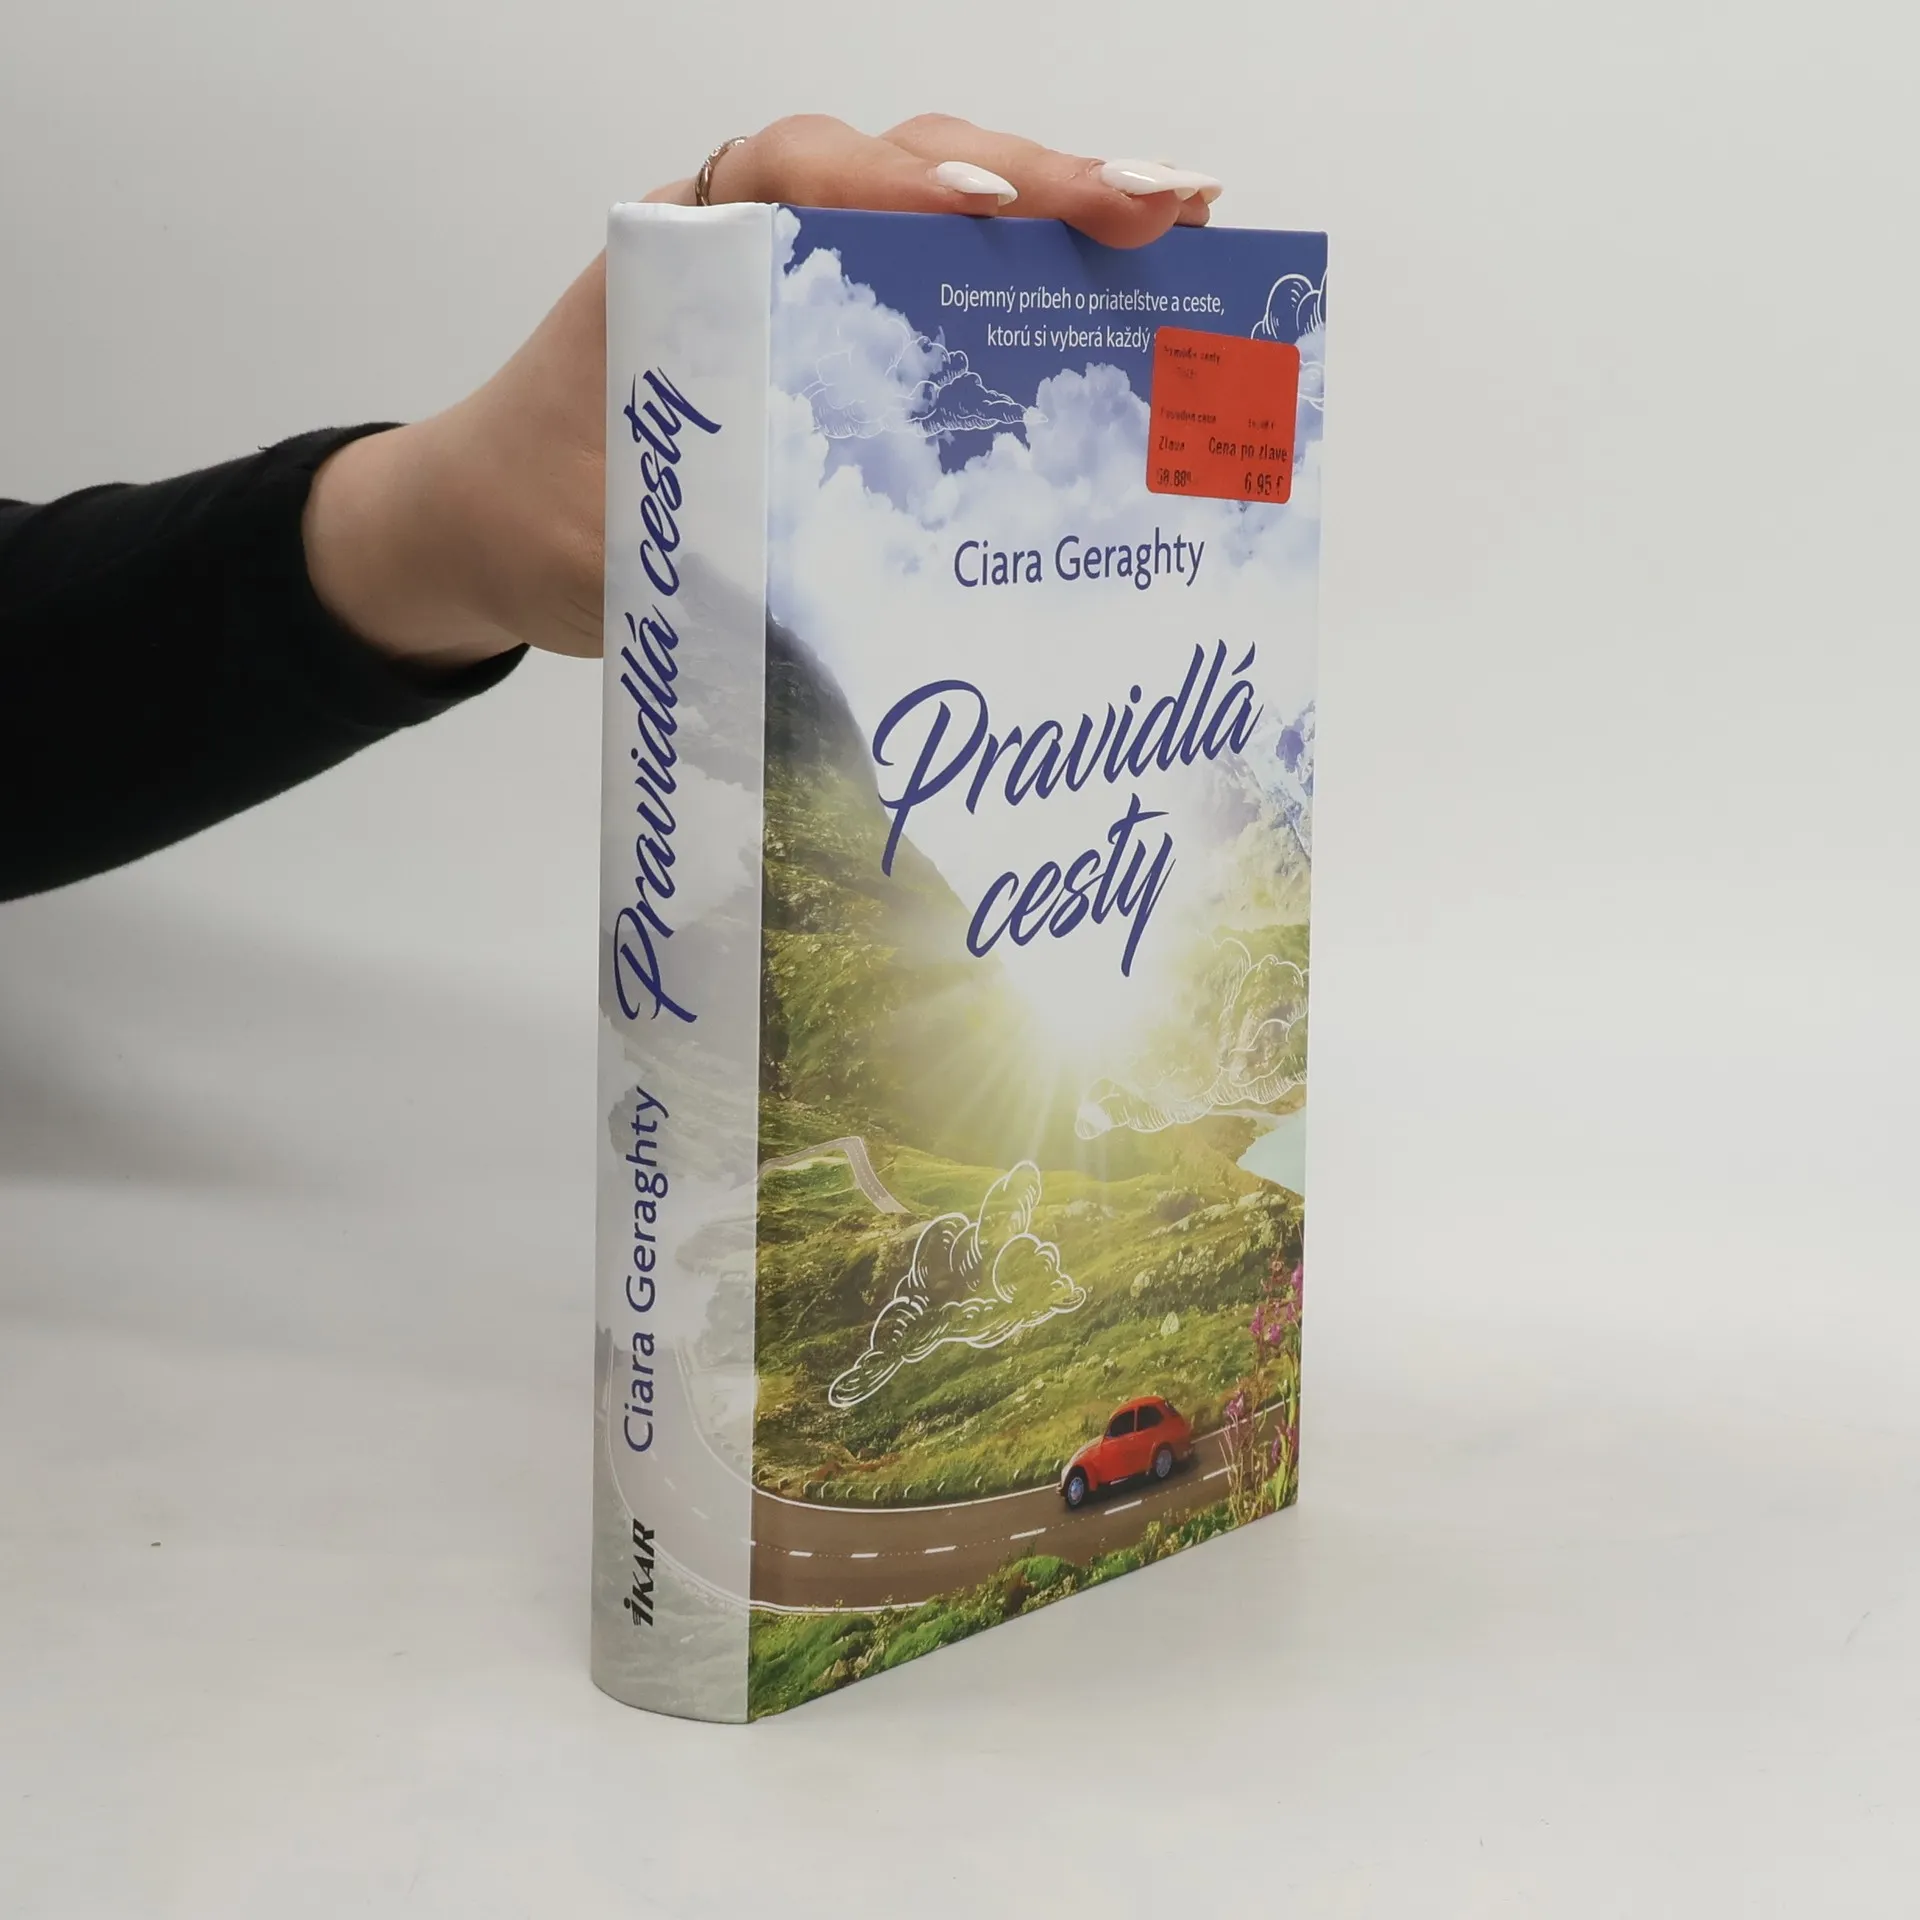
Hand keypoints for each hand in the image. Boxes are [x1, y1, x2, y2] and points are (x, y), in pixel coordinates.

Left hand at [303, 115, 1223, 670]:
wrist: (494, 528)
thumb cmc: (537, 516)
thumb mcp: (611, 543)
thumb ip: (704, 558)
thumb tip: (834, 604)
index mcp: (684, 255)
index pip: (793, 172)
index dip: (886, 180)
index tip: (969, 212)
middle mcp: (757, 245)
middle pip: (908, 172)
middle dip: (1037, 180)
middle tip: (1158, 205)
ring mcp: (813, 290)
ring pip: (948, 219)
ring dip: (1065, 216)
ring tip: (1183, 223)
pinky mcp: (847, 349)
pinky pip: (950, 298)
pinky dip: (1038, 290)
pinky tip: (1127, 298)